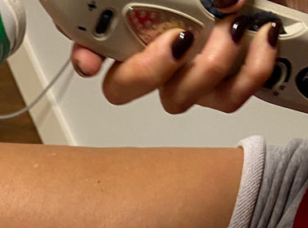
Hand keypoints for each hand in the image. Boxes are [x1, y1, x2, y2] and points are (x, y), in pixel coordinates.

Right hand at [72, 1, 285, 112]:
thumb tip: (221, 1)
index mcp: (138, 20)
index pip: (90, 42)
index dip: (84, 54)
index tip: (91, 61)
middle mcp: (154, 52)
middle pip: (121, 88)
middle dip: (146, 71)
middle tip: (179, 40)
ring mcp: (187, 75)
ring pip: (175, 99)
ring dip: (206, 68)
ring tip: (235, 29)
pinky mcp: (222, 88)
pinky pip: (226, 99)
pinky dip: (248, 72)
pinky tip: (262, 38)